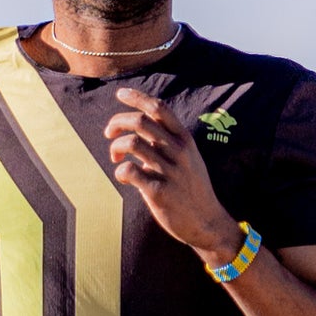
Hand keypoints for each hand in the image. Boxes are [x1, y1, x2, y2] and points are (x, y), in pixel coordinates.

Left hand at [105, 87, 242, 263]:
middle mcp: (178, 152)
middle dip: (117, 122)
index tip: (120, 93)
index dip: (136, 97)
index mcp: (184, 139)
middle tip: (109, 133)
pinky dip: (120, 171)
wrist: (206, 222)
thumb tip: (137, 129)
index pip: (158, 108)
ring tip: (116, 157)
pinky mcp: (159, 192)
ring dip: (116, 147)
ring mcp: (170, 172)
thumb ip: (167, 142)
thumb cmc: (191, 189)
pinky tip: (123, 177)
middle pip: (140, 121)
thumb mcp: (188, 158)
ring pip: (132, 143)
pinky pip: (130, 171)